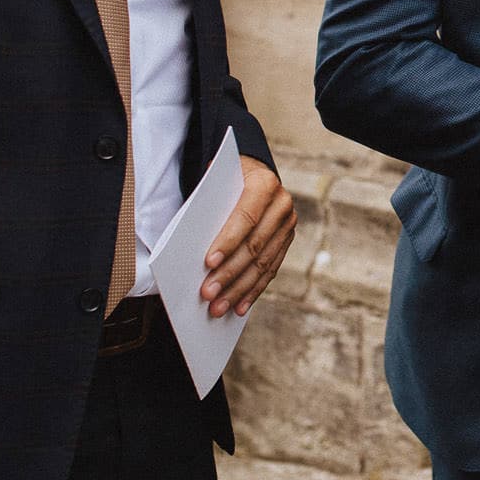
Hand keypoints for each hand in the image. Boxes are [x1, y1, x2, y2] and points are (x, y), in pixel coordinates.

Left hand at [202, 157, 297, 317]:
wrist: (253, 173)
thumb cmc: (226, 180)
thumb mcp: (217, 180)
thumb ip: (209, 201)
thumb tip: (192, 238)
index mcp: (265, 184)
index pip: (246, 217)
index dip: (228, 242)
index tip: (209, 263)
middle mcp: (282, 204)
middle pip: (255, 245)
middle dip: (230, 272)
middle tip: (208, 293)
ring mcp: (287, 225)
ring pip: (263, 263)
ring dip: (239, 289)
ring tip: (218, 306)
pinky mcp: (286, 241)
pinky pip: (270, 271)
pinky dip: (253, 290)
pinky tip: (239, 306)